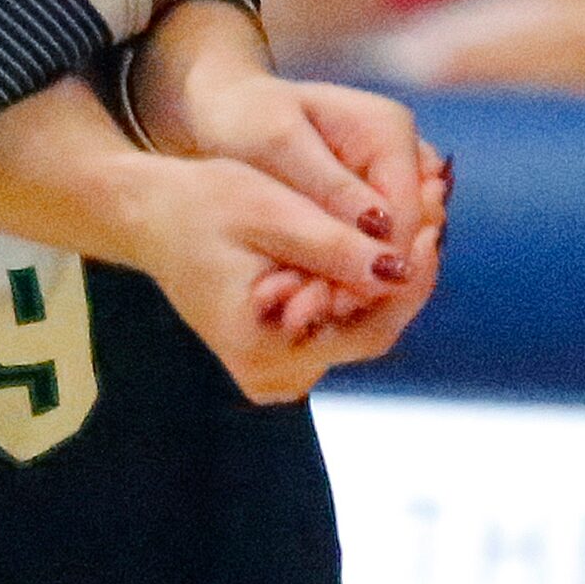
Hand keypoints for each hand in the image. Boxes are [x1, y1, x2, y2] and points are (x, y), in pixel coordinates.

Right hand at [0, 83, 421, 403]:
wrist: (145, 215)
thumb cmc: (195, 205)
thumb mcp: (266, 211)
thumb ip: (331, 245)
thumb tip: (397, 266)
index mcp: (263, 351)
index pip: (369, 323)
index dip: (410, 272)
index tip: (436, 218)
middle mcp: (274, 377)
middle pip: (373, 328)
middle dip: (407, 267)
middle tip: (439, 206)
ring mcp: (279, 370)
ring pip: (363, 323)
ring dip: (392, 269)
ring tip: (423, 209)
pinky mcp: (283, 352)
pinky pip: (343, 317)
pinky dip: (365, 275)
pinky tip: (387, 231)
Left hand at [130, 10, 435, 332]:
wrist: (225, 111)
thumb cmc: (243, 117)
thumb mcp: (278, 144)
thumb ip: (331, 187)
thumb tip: (382, 231)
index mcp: (389, 129)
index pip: (409, 208)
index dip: (382, 257)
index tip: (342, 297)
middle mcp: (402, 157)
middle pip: (408, 234)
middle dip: (369, 275)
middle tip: (322, 314)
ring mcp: (390, 184)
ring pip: (391, 249)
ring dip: (354, 283)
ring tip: (307, 313)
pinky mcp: (370, 207)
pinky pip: (369, 251)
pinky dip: (341, 276)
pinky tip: (307, 301)